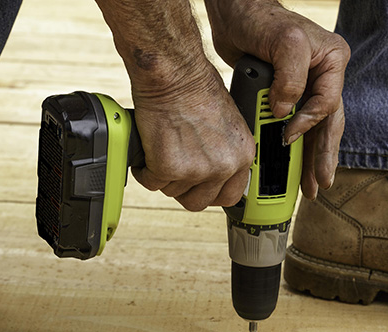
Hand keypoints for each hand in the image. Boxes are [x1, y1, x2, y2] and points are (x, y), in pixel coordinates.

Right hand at [130, 65, 255, 210]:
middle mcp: (223, 166)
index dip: (210, 192)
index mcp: (243, 155)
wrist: (174, 74)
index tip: (199, 187)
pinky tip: (148, 150)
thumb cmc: (196, 87)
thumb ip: (225, 149)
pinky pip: (150, 182)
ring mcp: (196, 170)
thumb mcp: (227, 122)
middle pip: (199, 201)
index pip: (231, 195)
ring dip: (163, 176)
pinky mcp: (168, 168)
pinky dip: (144, 169)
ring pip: (172, 192)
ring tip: (161, 150)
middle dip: (184, 189)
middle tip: (174, 170)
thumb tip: (214, 165)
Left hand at [205, 0, 349, 198]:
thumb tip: (285, 113)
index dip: (308, 124)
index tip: (287, 136)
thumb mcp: (284, 41)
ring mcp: (306, 86)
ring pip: (314, 130)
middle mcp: (323, 76)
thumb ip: (291, 78)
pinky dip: (292, 148)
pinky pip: (293, 126)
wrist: (232, 12)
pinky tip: (288, 167)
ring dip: (311, 160)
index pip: (328, 104)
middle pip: (328, 124)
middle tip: (320, 185)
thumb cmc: (260, 17)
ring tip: (310, 187)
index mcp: (332, 62)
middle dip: (323, 157)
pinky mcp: (285, 94)